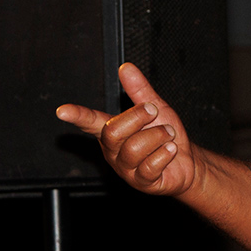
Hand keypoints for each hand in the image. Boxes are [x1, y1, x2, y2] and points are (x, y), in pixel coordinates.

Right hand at [55, 63, 199, 195]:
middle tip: (155, 114)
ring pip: (134, 149)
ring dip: (158, 136)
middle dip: (138, 118)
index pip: (90, 121)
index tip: (62, 111)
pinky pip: (149, 166)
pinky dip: (165, 154)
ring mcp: (126, 168)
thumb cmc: (166, 135)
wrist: (187, 162)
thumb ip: (139, 90)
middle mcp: (114, 150)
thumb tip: (126, 67)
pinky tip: (170, 150)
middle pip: (113, 132)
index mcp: (112, 130)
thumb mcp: (155, 108)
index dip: (77, 115)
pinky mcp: (141, 182)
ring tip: (168, 136)